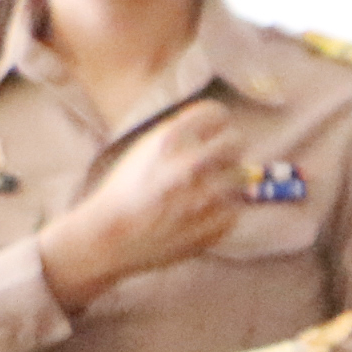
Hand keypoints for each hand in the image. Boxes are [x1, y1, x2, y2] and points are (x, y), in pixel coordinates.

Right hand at [37, 101, 243, 311]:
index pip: (217, 114)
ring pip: (242, 174)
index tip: (211, 134)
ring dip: (227, 180)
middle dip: (226, 151)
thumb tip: (221, 128)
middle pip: (236, 141)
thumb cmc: (126, 192)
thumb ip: (181, 134)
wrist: (109, 236)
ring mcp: (208, 194)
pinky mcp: (219, 222)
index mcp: (171, 139)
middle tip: (212, 163)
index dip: (215, 124)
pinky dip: (222, 210)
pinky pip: (236, 206)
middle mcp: (192, 162)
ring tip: (203, 191)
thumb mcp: (145, 150)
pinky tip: (197, 215)